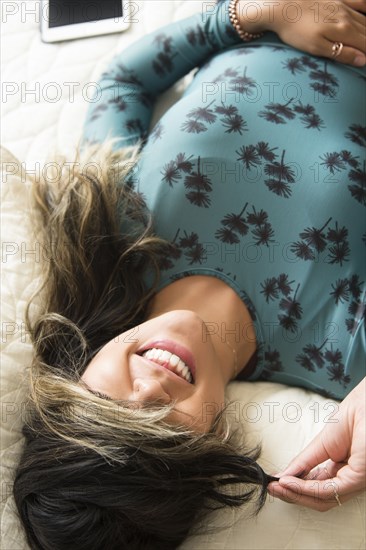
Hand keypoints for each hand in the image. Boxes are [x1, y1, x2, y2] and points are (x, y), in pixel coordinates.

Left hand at [237, 0, 365, 66]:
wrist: (283, 7)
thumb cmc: (296, 31)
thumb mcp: (316, 48)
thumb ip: (341, 54)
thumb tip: (362, 60)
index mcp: (343, 31)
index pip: (365, 45)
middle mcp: (347, 17)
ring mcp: (343, 6)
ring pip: (364, 20)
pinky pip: (359, 2)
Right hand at [268, 378, 365, 510]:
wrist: (365, 405)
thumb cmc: (353, 417)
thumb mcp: (321, 442)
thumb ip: (304, 461)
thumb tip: (284, 475)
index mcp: (342, 469)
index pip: (316, 486)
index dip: (294, 487)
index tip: (276, 483)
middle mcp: (349, 479)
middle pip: (318, 497)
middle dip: (292, 495)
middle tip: (272, 488)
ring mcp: (355, 481)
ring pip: (322, 498)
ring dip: (296, 494)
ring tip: (277, 486)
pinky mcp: (358, 479)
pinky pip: (328, 490)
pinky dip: (306, 488)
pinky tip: (290, 482)